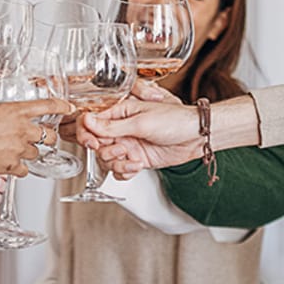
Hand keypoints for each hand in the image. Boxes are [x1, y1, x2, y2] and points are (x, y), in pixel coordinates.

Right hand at [0, 86, 72, 176]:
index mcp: (14, 112)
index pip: (47, 106)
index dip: (61, 106)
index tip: (68, 108)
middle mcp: (21, 131)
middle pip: (48, 135)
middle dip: (46, 136)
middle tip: (39, 136)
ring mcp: (18, 149)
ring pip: (36, 153)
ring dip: (30, 152)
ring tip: (19, 150)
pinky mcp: (11, 166)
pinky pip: (25, 170)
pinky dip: (20, 168)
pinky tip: (12, 165)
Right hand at [81, 98, 201, 177]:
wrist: (196, 137)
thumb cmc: (175, 120)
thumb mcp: (141, 121)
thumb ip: (112, 125)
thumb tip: (88, 121)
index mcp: (120, 113)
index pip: (91, 122)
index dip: (87, 134)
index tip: (94, 143)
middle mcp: (121, 129)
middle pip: (96, 144)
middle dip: (106, 151)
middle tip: (121, 150)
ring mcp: (129, 145)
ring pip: (107, 160)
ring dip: (118, 163)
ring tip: (134, 160)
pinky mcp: (136, 159)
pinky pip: (120, 170)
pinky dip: (125, 171)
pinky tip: (138, 166)